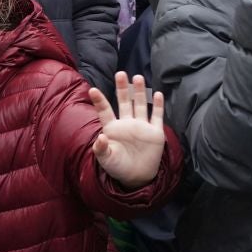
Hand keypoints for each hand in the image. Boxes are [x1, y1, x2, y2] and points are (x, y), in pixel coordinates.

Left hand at [90, 73, 166, 189]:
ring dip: (139, 92)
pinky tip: (157, 94)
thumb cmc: (118, 167)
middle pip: (124, 102)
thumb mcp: (106, 160)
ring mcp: (142, 126)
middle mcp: (127, 124)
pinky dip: (158, 105)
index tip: (92, 90)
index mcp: (113, 129)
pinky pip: (157, 116)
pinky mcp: (155, 132)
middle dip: (122, 88)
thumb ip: (101, 149)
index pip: (105, 112)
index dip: (99, 101)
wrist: (137, 177)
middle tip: (121, 73)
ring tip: (137, 78)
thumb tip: (99, 137)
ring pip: (140, 105)